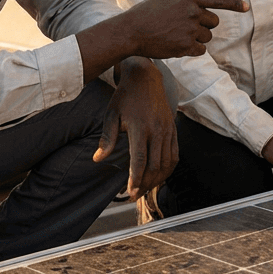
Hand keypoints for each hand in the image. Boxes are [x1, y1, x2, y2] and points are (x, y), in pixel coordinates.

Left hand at [92, 59, 176, 200]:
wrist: (146, 78)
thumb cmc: (125, 97)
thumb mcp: (111, 114)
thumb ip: (107, 138)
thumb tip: (98, 159)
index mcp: (141, 127)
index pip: (140, 160)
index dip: (136, 179)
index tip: (130, 192)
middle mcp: (157, 130)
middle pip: (155, 166)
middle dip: (145, 184)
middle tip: (134, 195)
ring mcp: (168, 130)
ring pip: (167, 163)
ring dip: (157, 180)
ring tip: (145, 189)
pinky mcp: (173, 130)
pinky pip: (174, 155)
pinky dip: (168, 170)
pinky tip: (158, 177)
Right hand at [123, 0, 249, 58]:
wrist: (131, 31)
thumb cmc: (145, 14)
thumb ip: (184, 2)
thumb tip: (196, 8)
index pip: (217, 0)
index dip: (234, 4)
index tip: (246, 7)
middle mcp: (193, 12)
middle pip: (214, 23)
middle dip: (205, 26)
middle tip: (188, 28)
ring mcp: (190, 30)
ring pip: (207, 38)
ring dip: (196, 39)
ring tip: (176, 36)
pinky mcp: (186, 46)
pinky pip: (200, 51)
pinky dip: (192, 51)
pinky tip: (177, 46)